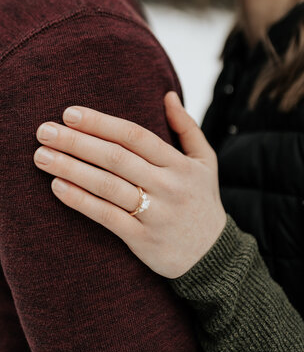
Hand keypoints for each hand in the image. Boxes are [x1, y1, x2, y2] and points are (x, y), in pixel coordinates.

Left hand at [33, 93, 226, 278]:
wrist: (214, 256)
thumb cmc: (202, 200)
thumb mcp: (205, 161)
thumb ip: (186, 127)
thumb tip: (167, 95)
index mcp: (180, 164)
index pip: (135, 136)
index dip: (101, 123)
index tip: (70, 113)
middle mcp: (167, 186)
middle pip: (116, 158)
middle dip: (77, 142)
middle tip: (44, 131)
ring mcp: (155, 214)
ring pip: (107, 186)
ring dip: (71, 168)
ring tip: (41, 156)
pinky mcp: (142, 239)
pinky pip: (106, 216)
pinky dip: (80, 200)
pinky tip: (57, 186)